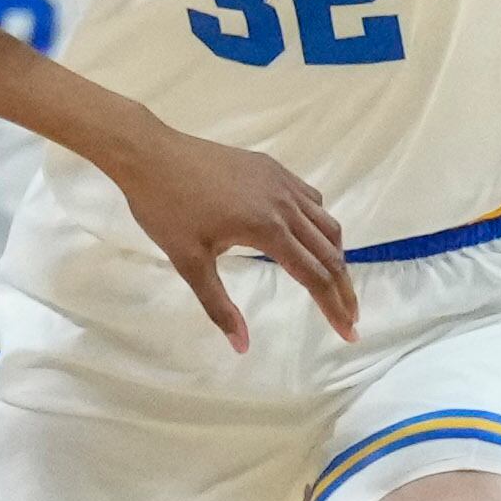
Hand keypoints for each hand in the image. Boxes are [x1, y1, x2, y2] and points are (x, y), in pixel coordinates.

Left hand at [108, 118, 351, 353]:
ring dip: (335, 254)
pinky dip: (319, 223)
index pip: (314, 276)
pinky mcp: (270, 167)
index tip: (349, 333)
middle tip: (350, 317)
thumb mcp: (189, 263)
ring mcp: (280, 181)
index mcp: (268, 229)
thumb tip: (241, 346)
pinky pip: (309, 198)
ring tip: (332, 281)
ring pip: (325, 221)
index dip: (334, 307)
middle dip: (343, 288)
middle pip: (330, 252)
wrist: (150, 155)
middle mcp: (284, 204)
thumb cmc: (165, 209)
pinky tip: (306, 235)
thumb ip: (219, 306)